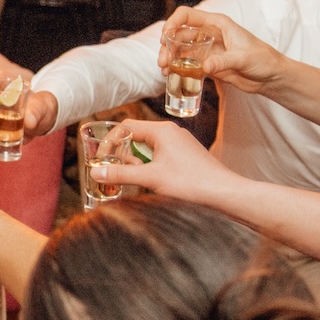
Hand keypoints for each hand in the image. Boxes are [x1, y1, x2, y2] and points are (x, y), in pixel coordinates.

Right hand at [87, 119, 243, 207]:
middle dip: (122, 155)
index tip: (101, 159)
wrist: (223, 192)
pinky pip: (158, 156)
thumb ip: (120, 174)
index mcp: (162, 131)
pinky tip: (151, 182)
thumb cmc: (191, 182)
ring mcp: (179, 144)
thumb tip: (96, 172)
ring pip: (146, 148)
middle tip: (115, 173)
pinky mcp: (184, 155)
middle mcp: (170, 133)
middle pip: (135, 137)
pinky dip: (149, 167)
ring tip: (135, 180)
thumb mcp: (150, 178)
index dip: (109, 141)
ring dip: (135, 164)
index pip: (126, 126)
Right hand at [160, 6, 284, 95]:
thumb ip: (223, 61)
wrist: (271, 76)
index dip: (173, 23)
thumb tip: (204, 67)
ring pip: (180, 49)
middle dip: (167, 45)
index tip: (165, 37)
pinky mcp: (207, 64)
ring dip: (170, 58)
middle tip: (163, 61)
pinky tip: (171, 76)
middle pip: (180, 34)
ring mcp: (207, 49)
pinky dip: (177, 69)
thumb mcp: (244, 58)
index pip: (188, 16)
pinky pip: (187, 64)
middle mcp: (209, 34)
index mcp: (218, 24)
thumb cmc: (263, 60)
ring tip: (164, 70)